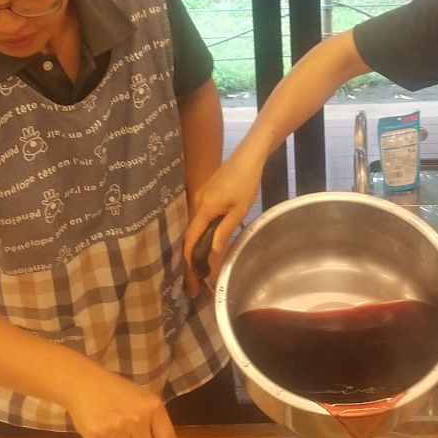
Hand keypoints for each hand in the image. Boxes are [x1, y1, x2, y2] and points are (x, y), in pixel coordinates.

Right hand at [63, 362, 180, 437]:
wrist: (84, 383)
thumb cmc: (114, 392)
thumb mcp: (141, 400)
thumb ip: (152, 423)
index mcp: (153, 407)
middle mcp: (138, 418)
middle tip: (125, 436)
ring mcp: (118, 428)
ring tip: (111, 431)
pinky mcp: (98, 436)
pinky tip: (100, 436)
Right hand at [184, 148, 262, 295]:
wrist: (248, 157)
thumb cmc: (246, 183)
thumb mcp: (239, 211)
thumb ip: (224, 231)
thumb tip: (212, 252)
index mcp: (204, 209)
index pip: (190, 239)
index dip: (190, 260)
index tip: (192, 278)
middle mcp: (197, 203)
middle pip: (190, 235)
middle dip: (192, 258)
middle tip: (197, 280)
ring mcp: (200, 197)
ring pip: (195, 226)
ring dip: (197, 245)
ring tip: (202, 265)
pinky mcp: (206, 194)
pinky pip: (200, 218)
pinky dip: (202, 233)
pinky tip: (209, 241)